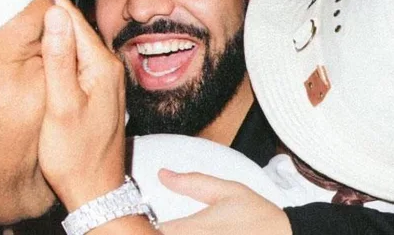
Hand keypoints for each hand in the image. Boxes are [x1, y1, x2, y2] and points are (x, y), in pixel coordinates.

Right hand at [38, 0, 126, 209]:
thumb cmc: (78, 155)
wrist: (97, 188)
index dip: (53, 2)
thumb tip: (56, 16)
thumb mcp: (63, 105)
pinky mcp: (100, 91)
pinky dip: (65, 50)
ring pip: (79, 45)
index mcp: (102, 66)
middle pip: (78, 30)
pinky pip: (81, 60)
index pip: (74, 21)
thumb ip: (59, 59)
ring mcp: (106, 80)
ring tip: (37, 15)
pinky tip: (52, 49)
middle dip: (55, 13)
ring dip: (60, 31)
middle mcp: (109, 68)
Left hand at [159, 170, 291, 234]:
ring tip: (175, 229)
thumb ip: (192, 182)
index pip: (153, 231)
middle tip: (157, 225)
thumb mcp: (227, 191)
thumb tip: (162, 174)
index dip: (144, 225)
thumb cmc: (258, 215)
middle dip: (154, 232)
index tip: (147, 219)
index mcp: (195, 230)